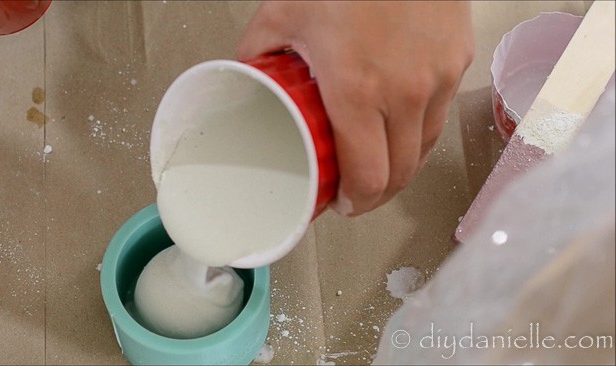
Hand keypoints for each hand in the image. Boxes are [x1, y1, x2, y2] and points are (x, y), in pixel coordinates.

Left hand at [237, 1, 473, 215]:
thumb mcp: (283, 11)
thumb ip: (258, 51)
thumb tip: (247, 74)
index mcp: (358, 89)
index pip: (369, 177)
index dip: (357, 203)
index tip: (345, 205)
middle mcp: (406, 91)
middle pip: (401, 173)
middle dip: (378, 194)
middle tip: (358, 193)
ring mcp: (439, 76)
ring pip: (426, 147)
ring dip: (402, 166)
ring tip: (380, 165)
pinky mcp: (458, 60)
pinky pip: (441, 112)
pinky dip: (422, 128)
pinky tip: (403, 124)